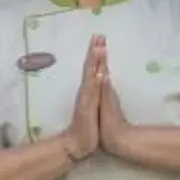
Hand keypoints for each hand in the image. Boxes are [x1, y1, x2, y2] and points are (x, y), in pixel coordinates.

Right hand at [63, 36, 105, 160]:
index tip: (99, 37)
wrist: (79, 144)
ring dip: (94, 62)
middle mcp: (86, 91)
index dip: (95, 52)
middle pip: (90, 67)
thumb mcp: (94, 106)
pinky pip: (93, 94)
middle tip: (98, 34)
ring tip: (98, 48)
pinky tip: (99, 74)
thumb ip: (96, 93)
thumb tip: (100, 78)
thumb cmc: (89, 126)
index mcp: (88, 90)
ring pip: (91, 77)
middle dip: (94, 51)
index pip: (92, 67)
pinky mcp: (87, 109)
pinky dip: (96, 83)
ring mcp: (86, 99)